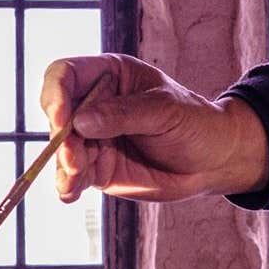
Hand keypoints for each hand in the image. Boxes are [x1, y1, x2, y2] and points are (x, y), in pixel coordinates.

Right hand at [35, 52, 268, 202]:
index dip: (55, 94)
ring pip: (61, 149)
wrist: (212, 161)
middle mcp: (94, 104)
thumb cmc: (194, 122)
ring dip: (63, 165)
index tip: (61, 119)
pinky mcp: (97, 167)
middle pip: (56, 113)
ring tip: (76, 178)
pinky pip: (72, 176)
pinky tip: (70, 193)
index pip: (65, 74)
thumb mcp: (165, 111)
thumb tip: (80, 122)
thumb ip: (124, 114)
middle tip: (74, 158)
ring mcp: (93, 138)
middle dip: (60, 137)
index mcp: (109, 75)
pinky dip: (66, 185)